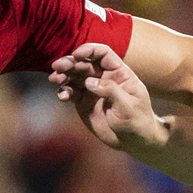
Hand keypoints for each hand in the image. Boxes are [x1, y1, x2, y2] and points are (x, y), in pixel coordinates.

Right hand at [49, 44, 172, 152]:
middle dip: (70, 63)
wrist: (133, 141)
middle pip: (84, 63)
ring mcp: (92, 89)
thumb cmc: (137, 121)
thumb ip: (110, 91)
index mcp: (119, 72)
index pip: (103, 54)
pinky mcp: (83, 101)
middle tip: (57, 67)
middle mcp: (103, 77)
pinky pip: (71, 93)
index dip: (89, 50)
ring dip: (63, 76)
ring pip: (74, 76)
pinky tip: (62, 96)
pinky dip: (64, 92)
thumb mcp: (129, 105)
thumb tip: (89, 82)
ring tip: (54, 79)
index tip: (76, 55)